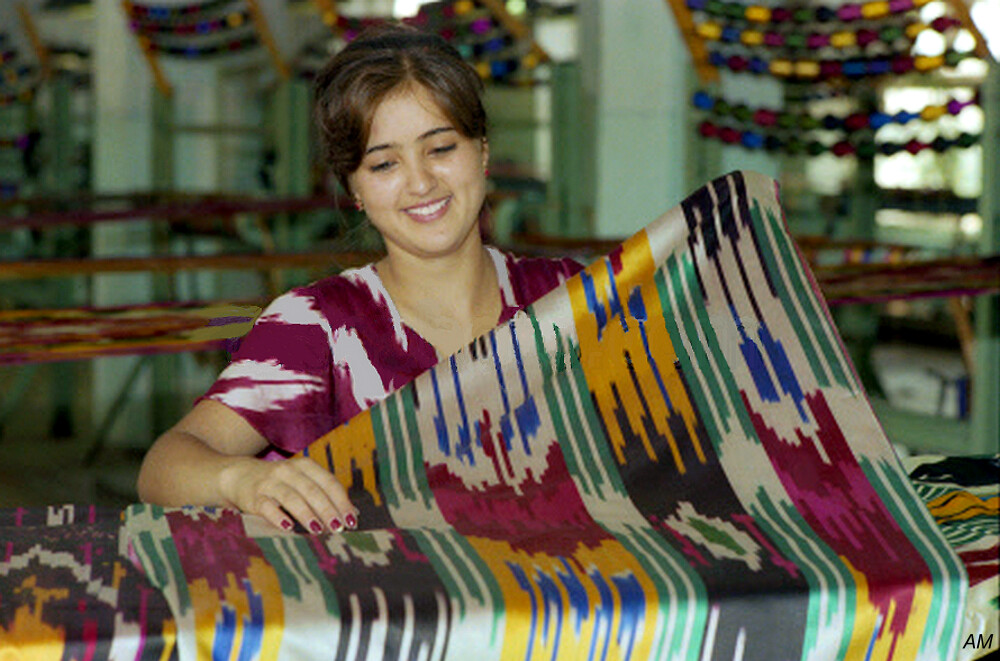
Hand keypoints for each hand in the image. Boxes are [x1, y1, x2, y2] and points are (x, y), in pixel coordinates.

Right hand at [220, 456, 357, 533]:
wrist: (238, 475)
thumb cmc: (280, 482)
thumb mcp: (301, 480)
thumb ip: (323, 493)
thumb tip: (351, 514)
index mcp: (305, 466)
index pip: (328, 482)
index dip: (341, 501)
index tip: (351, 519)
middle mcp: (288, 471)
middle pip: (312, 491)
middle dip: (327, 510)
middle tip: (338, 528)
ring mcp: (270, 483)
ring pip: (292, 498)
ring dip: (307, 514)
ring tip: (318, 530)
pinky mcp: (253, 497)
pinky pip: (267, 507)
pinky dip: (278, 516)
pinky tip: (288, 527)